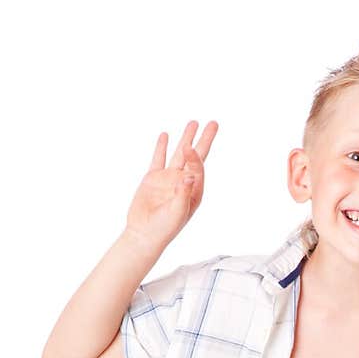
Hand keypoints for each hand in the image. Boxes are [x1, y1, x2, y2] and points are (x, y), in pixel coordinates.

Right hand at [124, 120, 218, 252]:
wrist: (144, 234)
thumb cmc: (164, 229)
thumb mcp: (177, 213)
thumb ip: (183, 195)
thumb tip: (189, 176)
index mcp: (193, 192)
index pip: (197, 168)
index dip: (194, 156)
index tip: (188, 148)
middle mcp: (183, 183)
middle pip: (196, 157)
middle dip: (204, 140)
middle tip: (214, 123)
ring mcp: (168, 179)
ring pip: (178, 153)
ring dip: (186, 138)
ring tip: (193, 123)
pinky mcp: (153, 178)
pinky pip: (159, 158)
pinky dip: (161, 147)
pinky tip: (166, 135)